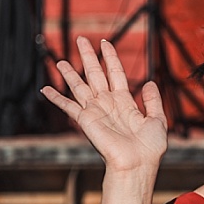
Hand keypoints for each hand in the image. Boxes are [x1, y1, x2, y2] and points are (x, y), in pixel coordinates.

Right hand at [41, 37, 167, 171]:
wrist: (137, 164)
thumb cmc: (149, 147)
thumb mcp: (158, 120)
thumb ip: (153, 101)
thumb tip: (150, 82)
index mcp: (125, 102)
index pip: (116, 73)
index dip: (110, 58)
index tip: (105, 42)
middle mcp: (108, 104)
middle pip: (96, 74)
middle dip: (88, 56)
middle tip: (80, 39)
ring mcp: (95, 111)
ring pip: (80, 86)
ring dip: (70, 73)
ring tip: (60, 60)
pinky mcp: (85, 120)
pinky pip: (68, 106)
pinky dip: (56, 98)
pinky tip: (45, 89)